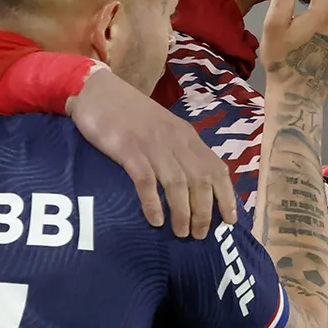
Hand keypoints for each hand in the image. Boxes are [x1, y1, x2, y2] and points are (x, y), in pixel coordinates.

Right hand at [65, 64, 237, 238]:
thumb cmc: (131, 114)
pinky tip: (155, 220)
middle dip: (203, 212)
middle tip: (199, 235)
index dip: (226, 197)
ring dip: (182, 213)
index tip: (229, 221)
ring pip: (178, 184)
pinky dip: (153, 203)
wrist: (98, 91)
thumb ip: (180, 150)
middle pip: (200, 181)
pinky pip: (146, 181)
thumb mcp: (165, 128)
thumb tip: (196, 185)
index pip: (216, 169)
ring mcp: (152, 144)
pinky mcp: (128, 149)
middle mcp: (175, 140)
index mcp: (187, 136)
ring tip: (181, 233)